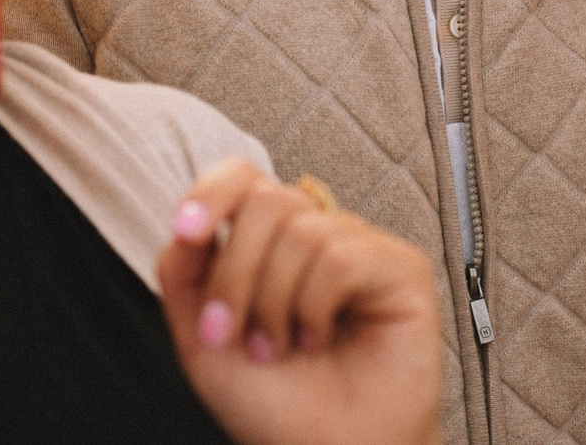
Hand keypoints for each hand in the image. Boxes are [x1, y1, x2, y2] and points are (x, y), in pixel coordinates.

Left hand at [161, 159, 441, 444]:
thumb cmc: (274, 406)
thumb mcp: (203, 339)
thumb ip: (184, 272)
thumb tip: (187, 221)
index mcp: (270, 244)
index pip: (244, 178)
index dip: (212, 192)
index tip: (188, 232)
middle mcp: (318, 235)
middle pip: (265, 202)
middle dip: (235, 275)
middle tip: (234, 335)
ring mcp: (362, 248)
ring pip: (301, 233)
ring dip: (274, 304)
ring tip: (282, 347)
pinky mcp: (401, 268)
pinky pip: (340, 259)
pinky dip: (315, 308)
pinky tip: (320, 339)